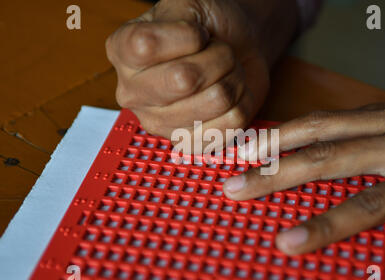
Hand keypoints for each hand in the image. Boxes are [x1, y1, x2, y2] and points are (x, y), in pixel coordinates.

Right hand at [106, 0, 297, 149]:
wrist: (236, 48)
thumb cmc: (210, 26)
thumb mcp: (189, 5)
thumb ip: (180, 19)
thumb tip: (189, 52)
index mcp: (122, 52)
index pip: (146, 46)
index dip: (187, 36)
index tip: (199, 33)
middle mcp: (133, 92)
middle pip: (183, 78)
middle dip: (218, 57)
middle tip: (220, 52)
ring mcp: (158, 123)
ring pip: (215, 100)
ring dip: (233, 79)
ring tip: (226, 72)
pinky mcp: (189, 143)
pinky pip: (230, 125)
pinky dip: (242, 102)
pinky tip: (231, 94)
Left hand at [223, 97, 384, 279]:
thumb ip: (366, 128)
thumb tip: (319, 137)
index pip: (319, 126)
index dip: (276, 139)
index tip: (239, 155)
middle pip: (327, 159)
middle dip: (276, 176)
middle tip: (234, 191)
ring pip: (373, 199)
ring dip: (328, 222)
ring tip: (287, 244)